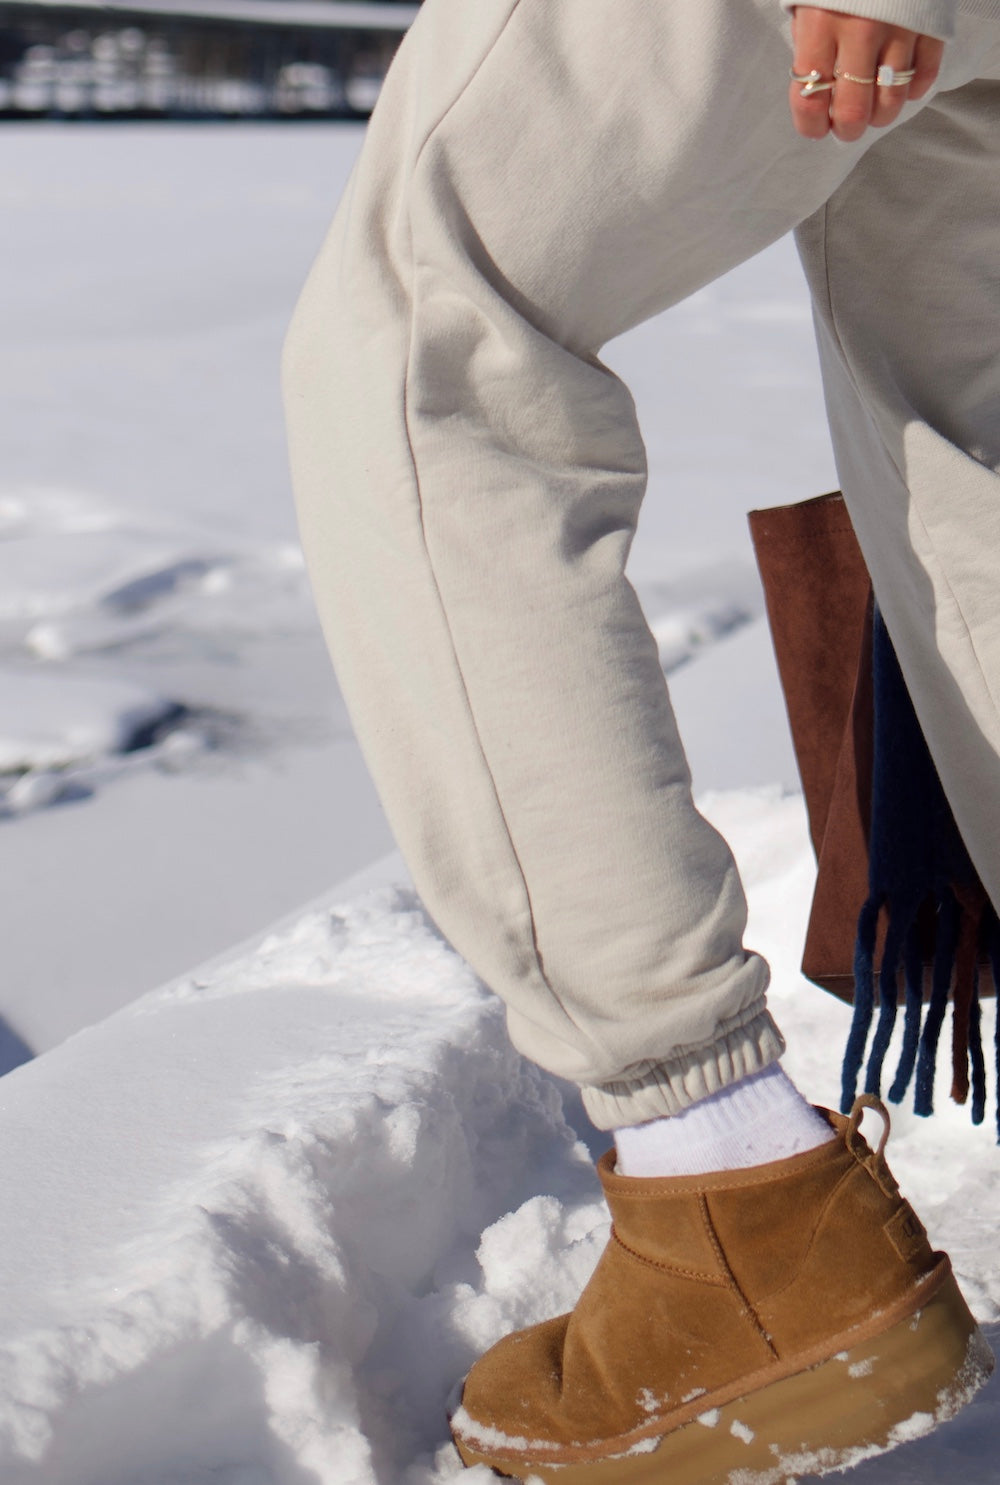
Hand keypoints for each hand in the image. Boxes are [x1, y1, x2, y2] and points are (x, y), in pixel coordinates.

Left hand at [789, 7, 943, 140]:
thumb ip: (810, 40)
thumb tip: (814, 88)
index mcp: (819, 25)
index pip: (810, 98)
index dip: (811, 125)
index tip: (816, 128)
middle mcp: (859, 31)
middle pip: (854, 110)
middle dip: (847, 130)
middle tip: (846, 128)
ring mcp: (899, 28)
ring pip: (891, 100)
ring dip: (880, 115)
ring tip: (874, 109)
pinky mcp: (930, 22)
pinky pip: (924, 74)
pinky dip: (913, 90)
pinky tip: (902, 87)